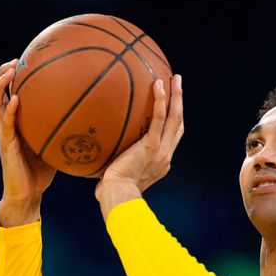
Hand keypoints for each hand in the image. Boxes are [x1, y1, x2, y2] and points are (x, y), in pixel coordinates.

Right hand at [0, 59, 56, 225]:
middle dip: (2, 74)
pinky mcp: (6, 144)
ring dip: (0, 86)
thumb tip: (89, 120)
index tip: (22, 61)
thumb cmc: (41, 172)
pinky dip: (10, 110)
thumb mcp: (53, 146)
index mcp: (16, 123)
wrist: (27, 194)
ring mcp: (4, 133)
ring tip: (9, 71)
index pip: (10, 94)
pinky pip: (6, 124)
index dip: (12, 78)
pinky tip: (17, 100)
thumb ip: (62, 131)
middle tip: (13, 61)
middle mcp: (6, 125)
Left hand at [95, 74, 183, 218]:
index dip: (172, 122)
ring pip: (175, 118)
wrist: (118, 197)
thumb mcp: (116, 178)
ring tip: (176, 78)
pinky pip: (158, 119)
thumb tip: (95, 159)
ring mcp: (161, 151)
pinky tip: (159, 84)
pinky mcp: (152, 146)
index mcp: (160, 163)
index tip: (170, 109)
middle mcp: (165, 156)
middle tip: (178, 85)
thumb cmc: (112, 194)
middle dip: (180, 104)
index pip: (170, 139)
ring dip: (177, 97)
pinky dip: (161, 101)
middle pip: (178, 125)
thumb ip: (112, 165)